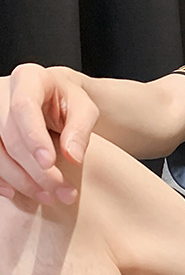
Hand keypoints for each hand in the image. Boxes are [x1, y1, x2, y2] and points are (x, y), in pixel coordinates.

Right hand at [0, 65, 97, 203]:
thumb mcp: (85, 109)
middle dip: (34, 168)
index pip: (24, 107)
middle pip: (8, 134)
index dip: (33, 137)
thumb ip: (81, 130)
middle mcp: (2, 93)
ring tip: (47, 196)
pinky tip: (17, 194)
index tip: (49, 163)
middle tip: (59, 190)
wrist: (54, 100)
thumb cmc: (70, 102)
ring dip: (19, 179)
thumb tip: (73, 157)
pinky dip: (1, 180)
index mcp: (29, 78)